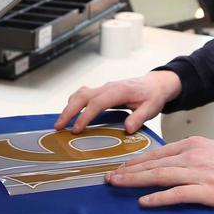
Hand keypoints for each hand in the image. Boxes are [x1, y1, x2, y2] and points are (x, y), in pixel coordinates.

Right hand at [54, 71, 182, 133]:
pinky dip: (74, 103)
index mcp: (119, 91)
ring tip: (60, 123)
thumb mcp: (151, 108)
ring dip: (69, 107)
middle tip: (59, 126)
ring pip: (80, 94)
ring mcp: (103, 88)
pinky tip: (70, 115)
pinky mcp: (101, 91)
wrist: (155, 84)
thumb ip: (139, 118)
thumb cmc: (152, 96)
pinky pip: (84, 95)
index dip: (85, 116)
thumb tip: (128, 128)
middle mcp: (108, 87)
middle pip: (82, 96)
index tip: (76, 129)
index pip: (97, 103)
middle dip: (69, 111)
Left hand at [106, 137, 213, 208]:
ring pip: (160, 175)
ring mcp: (200, 173)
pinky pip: (178, 194)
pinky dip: (159, 198)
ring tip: (116, 184)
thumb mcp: (213, 152)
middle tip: (108, 177)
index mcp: (193, 145)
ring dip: (135, 180)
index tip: (120, 166)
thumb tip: (173, 167)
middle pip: (153, 163)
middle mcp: (193, 156)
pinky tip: (144, 201)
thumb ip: (193, 157)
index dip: (136, 160)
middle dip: (128, 170)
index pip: (157, 153)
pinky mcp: (209, 190)